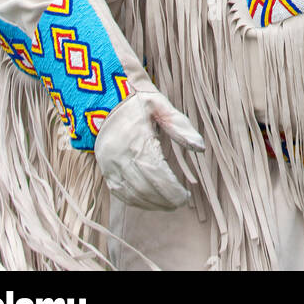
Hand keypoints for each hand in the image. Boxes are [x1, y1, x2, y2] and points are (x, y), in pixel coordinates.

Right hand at [94, 89, 204, 209]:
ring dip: (152, 204)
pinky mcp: (105, 170)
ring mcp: (110, 165)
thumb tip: (201, 147)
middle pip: (145, 188)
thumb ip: (180, 126)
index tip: (186, 196)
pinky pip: (120, 193)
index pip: (157, 174)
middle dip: (164, 200)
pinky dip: (136, 202)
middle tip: (181, 203)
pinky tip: (150, 202)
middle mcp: (121, 156)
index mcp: (137, 140)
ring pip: (132, 194)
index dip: (171, 190)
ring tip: (169, 205)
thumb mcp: (160, 105)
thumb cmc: (137, 101)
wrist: (103, 99)